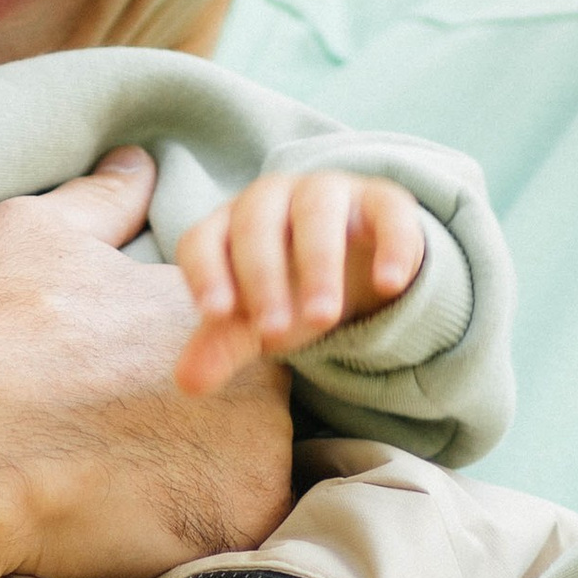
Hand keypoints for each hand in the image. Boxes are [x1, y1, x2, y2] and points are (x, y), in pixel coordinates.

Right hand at [0, 147, 296, 577]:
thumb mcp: (37, 234)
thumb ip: (103, 200)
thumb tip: (135, 163)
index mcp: (225, 303)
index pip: (237, 340)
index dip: (168, 378)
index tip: (114, 397)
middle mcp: (260, 372)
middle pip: (249, 417)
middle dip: (196, 436)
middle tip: (112, 445)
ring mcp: (259, 454)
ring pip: (243, 482)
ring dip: (193, 490)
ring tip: (111, 484)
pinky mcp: (239, 526)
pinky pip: (229, 541)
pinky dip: (185, 541)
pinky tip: (120, 522)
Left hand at [175, 169, 428, 394]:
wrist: (356, 263)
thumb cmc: (288, 289)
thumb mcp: (254, 321)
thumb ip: (222, 345)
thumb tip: (187, 385)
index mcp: (229, 225)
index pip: (203, 240)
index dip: (206, 274)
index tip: (217, 314)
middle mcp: (272, 198)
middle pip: (256, 226)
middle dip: (263, 279)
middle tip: (276, 333)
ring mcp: (328, 192)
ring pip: (317, 214)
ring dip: (318, 264)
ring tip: (324, 318)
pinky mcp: (382, 200)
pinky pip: (387, 213)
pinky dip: (390, 246)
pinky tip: (389, 285)